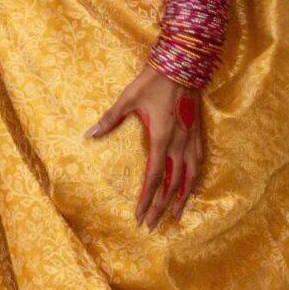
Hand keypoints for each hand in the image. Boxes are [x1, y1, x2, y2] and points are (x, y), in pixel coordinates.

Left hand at [86, 64, 204, 226]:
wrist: (183, 64)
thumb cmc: (153, 81)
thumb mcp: (128, 99)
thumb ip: (110, 120)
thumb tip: (89, 135)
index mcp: (162, 138)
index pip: (154, 178)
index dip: (146, 200)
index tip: (139, 216)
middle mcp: (179, 144)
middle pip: (172, 185)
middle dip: (161, 208)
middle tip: (152, 225)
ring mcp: (191, 139)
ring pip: (190, 178)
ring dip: (183, 199)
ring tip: (177, 216)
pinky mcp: (198, 133)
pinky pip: (200, 163)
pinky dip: (196, 180)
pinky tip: (193, 189)